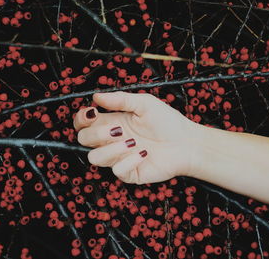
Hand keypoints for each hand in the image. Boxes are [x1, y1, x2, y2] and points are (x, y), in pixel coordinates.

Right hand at [73, 91, 198, 183]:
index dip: (81, 119)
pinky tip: (144, 153)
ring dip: (110, 149)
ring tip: (132, 142)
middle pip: (84, 140)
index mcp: (112, 122)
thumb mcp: (145, 104)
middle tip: (117, 129)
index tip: (92, 113)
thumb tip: (96, 96)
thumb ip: (120, 99)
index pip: (84, 123)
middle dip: (96, 134)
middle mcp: (112, 140)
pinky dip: (128, 162)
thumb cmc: (168, 122)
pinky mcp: (130, 172)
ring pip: (95, 158)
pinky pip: (117, 171)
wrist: (187, 143)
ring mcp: (119, 157)